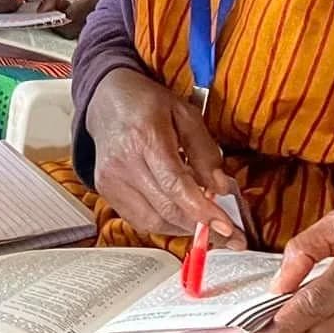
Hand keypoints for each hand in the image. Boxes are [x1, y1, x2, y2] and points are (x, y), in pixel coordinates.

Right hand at [86, 69, 243, 246]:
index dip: (202, 211)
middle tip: (227, 232)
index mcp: (146, 136)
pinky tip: (177, 212)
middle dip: (200, 225)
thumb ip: (205, 151)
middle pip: (166, 208)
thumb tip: (220, 188)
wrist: (106, 99)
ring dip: (183, 226)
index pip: (175, 184)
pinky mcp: (106, 190)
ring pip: (153, 221)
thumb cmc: (148, 104)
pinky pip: (139, 220)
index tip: (227, 228)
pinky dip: (163, 223)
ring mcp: (111, 179)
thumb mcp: (186, 114)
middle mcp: (124, 161)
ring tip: (201, 218)